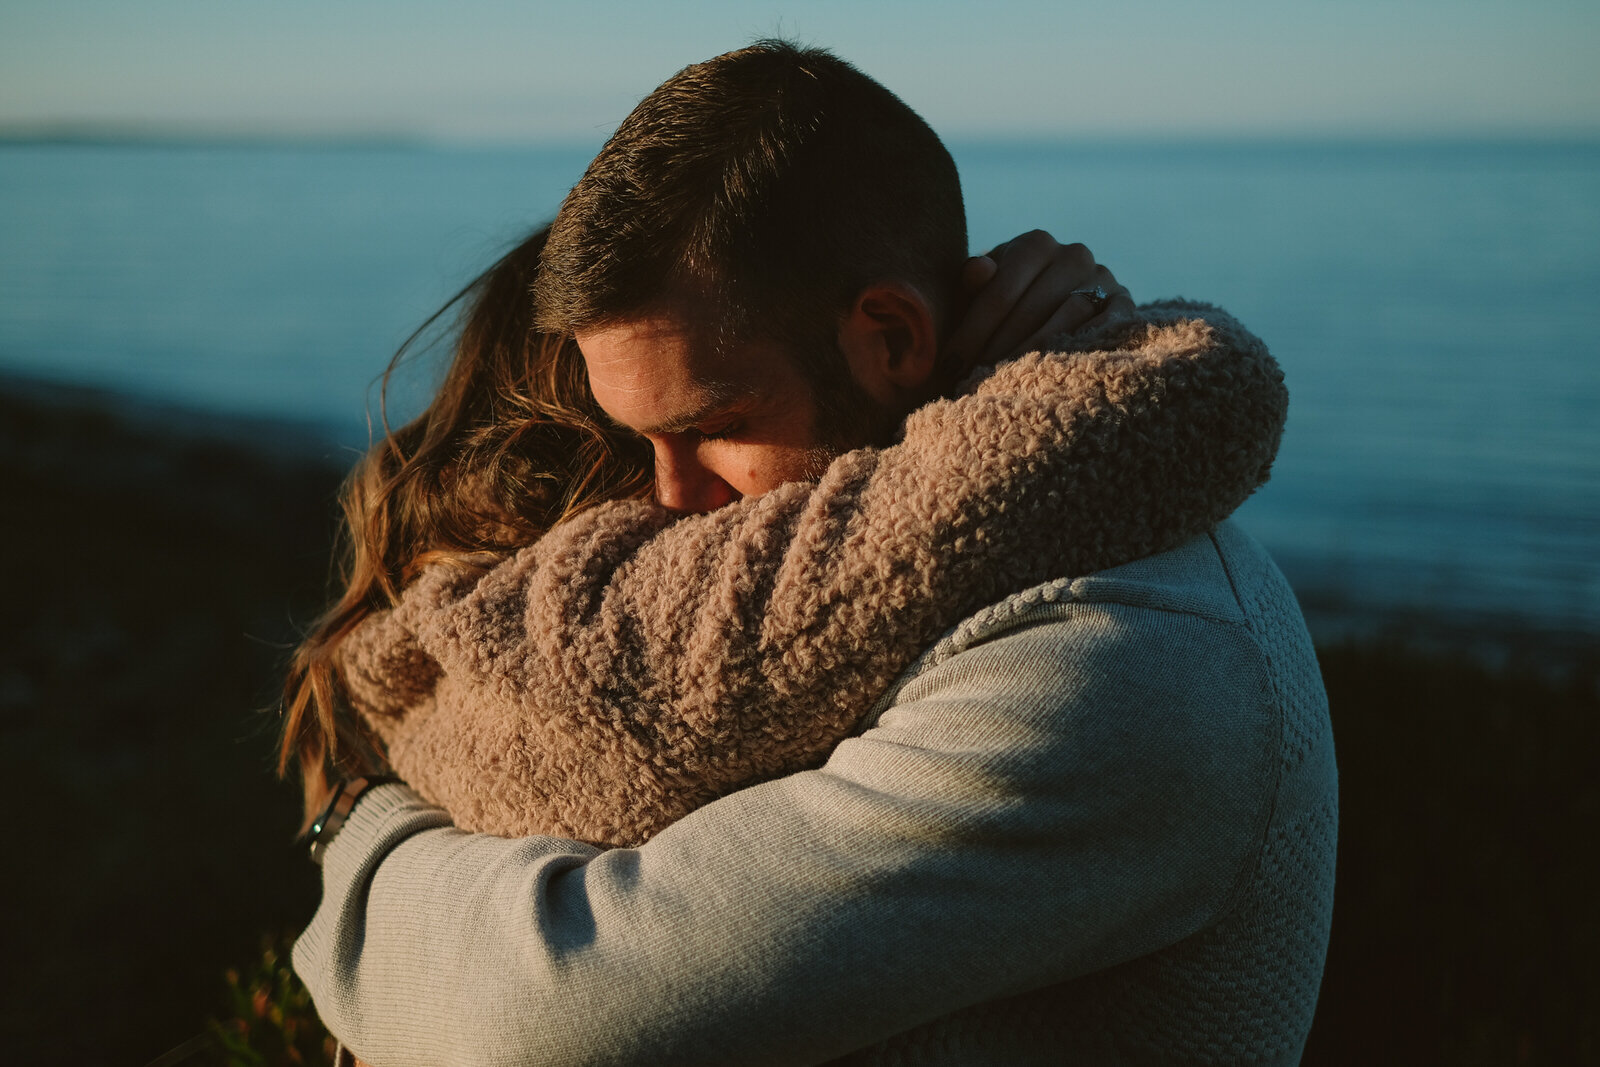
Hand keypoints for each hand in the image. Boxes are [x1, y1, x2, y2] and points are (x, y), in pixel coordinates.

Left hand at [943, 230, 1133, 371]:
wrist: (1053, 308)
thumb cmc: (1003, 305)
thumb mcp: (981, 292)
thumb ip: (973, 282)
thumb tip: (979, 270)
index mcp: (1035, 244)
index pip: (1001, 290)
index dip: (973, 330)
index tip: (950, 365)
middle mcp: (1074, 254)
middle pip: (1033, 306)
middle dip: (1000, 346)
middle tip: (976, 378)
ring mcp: (1103, 278)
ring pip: (1069, 316)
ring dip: (1035, 351)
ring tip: (1006, 380)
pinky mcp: (1125, 304)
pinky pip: (1105, 328)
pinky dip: (1078, 350)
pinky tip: (1052, 373)